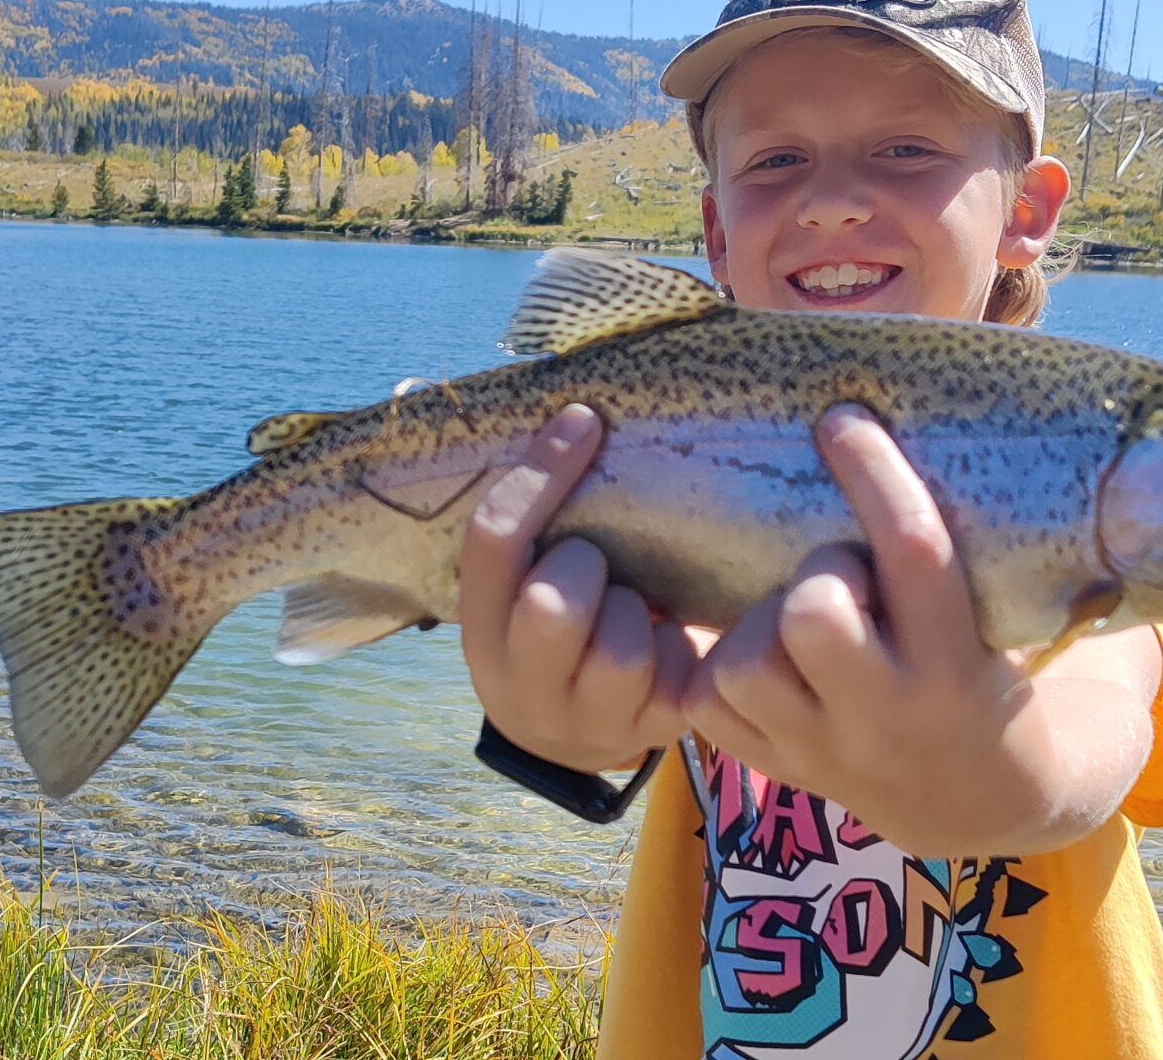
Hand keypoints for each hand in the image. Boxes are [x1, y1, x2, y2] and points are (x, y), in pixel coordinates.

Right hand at [460, 403, 698, 774]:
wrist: (572, 743)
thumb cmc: (560, 636)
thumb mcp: (525, 592)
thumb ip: (542, 533)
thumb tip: (585, 421)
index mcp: (481, 627)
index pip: (494, 539)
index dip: (541, 473)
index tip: (585, 419)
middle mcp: (518, 679)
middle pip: (552, 603)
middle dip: (586, 570)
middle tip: (600, 572)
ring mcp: (580, 715)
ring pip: (622, 646)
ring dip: (638, 615)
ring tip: (637, 617)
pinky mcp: (646, 730)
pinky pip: (677, 670)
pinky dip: (682, 646)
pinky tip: (667, 649)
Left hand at [680, 403, 1159, 857]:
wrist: (982, 804)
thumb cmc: (986, 673)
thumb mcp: (1003, 623)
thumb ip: (965, 550)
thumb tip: (934, 409)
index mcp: (957, 667)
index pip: (913, 553)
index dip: (873, 476)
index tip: (843, 418)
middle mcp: (889, 714)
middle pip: (812, 616)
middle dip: (816, 574)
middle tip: (842, 577)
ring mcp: (825, 752)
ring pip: (745, 664)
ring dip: (758, 626)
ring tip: (797, 627)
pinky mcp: (777, 770)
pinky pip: (708, 702)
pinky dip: (721, 670)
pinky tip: (764, 661)